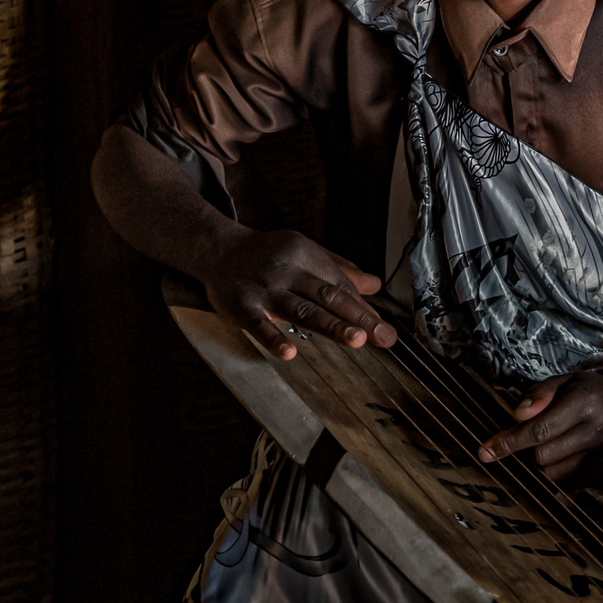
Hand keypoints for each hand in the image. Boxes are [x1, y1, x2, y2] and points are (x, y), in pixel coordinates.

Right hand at [202, 227, 395, 359]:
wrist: (217, 249)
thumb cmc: (267, 255)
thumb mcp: (305, 253)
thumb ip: (340, 269)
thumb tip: (376, 285)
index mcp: (306, 255)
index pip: (340, 286)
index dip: (364, 310)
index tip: (385, 331)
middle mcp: (288, 270)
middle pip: (327, 295)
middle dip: (356, 316)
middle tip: (382, 336)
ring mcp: (264, 289)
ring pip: (301, 309)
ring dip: (329, 325)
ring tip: (355, 339)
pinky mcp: (241, 306)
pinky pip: (258, 324)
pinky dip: (273, 338)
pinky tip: (289, 353)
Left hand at [477, 370, 602, 481]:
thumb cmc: (589, 389)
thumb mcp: (564, 379)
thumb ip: (539, 394)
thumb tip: (517, 416)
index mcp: (582, 404)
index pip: (540, 429)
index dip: (510, 442)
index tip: (485, 452)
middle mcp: (592, 431)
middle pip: (543, 455)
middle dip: (527, 449)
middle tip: (527, 435)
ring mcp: (598, 453)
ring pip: (552, 472)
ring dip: (540, 461)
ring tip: (547, 442)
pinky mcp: (600, 468)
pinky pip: (564, 481)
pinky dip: (553, 471)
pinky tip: (558, 454)